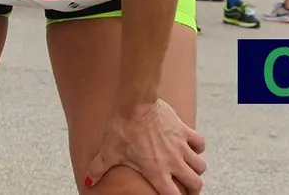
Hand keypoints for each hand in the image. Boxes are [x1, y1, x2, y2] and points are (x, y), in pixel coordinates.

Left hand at [85, 99, 205, 194]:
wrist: (135, 102)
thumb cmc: (123, 126)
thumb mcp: (109, 150)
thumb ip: (99, 168)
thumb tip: (88, 181)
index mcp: (157, 171)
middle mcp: (173, 161)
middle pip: (195, 183)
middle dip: (192, 188)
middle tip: (185, 186)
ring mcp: (181, 146)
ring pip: (200, 165)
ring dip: (195, 169)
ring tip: (187, 168)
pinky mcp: (184, 130)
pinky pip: (200, 143)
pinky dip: (197, 147)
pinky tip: (189, 147)